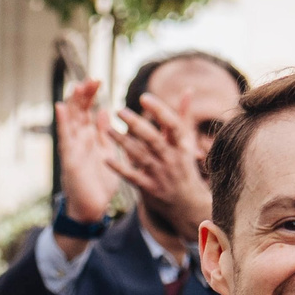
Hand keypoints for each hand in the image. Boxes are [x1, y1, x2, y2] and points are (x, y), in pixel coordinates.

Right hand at [54, 79, 117, 231]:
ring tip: (77, 86)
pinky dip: (63, 123)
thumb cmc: (99, 183)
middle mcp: (79, 139)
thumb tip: (104, 111)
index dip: (91, 94)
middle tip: (91, 78)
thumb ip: (105, 133)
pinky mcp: (69, 159)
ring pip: (71, 121)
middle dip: (83, 94)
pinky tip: (60, 108)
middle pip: (79, 111)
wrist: (93, 208)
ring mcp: (73, 148)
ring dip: (73, 103)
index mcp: (90, 137)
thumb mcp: (107, 153)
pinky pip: (65, 138)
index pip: (88, 110)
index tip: (97, 80)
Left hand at [105, 91, 213, 242]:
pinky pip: (132, 177)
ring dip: (122, 142)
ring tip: (106, 128)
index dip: (159, 110)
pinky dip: (120, 168)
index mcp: (182, 145)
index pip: (172, 125)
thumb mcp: (187, 142)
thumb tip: (187, 90)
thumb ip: (183, 116)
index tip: (144, 97)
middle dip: (136, 124)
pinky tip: (106, 158)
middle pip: (153, 139)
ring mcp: (160, 175)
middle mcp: (172, 159)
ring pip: (139, 156)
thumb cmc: (184, 166)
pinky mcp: (149, 189)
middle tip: (119, 110)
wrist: (187, 204)